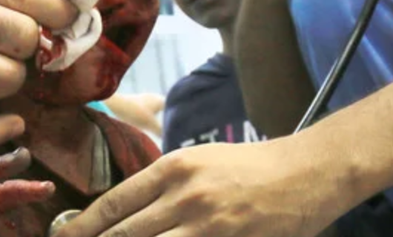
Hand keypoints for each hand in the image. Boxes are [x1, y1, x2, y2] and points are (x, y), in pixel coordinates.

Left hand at [52, 134, 365, 236]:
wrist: (310, 170)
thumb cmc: (254, 167)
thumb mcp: (201, 162)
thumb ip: (163, 186)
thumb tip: (123, 214)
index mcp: (173, 168)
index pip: (114, 203)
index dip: (83, 226)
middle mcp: (184, 194)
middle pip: (124, 234)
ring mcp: (207, 223)